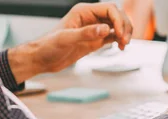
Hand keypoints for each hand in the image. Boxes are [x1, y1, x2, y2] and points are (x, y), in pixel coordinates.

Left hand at [8, 2, 132, 82]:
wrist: (43, 59)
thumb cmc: (49, 47)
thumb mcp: (66, 39)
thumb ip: (86, 33)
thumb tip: (106, 29)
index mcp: (83, 12)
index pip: (109, 9)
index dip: (119, 20)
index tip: (120, 34)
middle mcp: (91, 18)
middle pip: (117, 15)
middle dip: (125, 26)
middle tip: (125, 40)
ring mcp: (94, 29)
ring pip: (118, 25)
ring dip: (125, 33)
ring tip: (124, 45)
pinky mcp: (96, 39)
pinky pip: (114, 35)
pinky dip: (120, 40)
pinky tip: (120, 47)